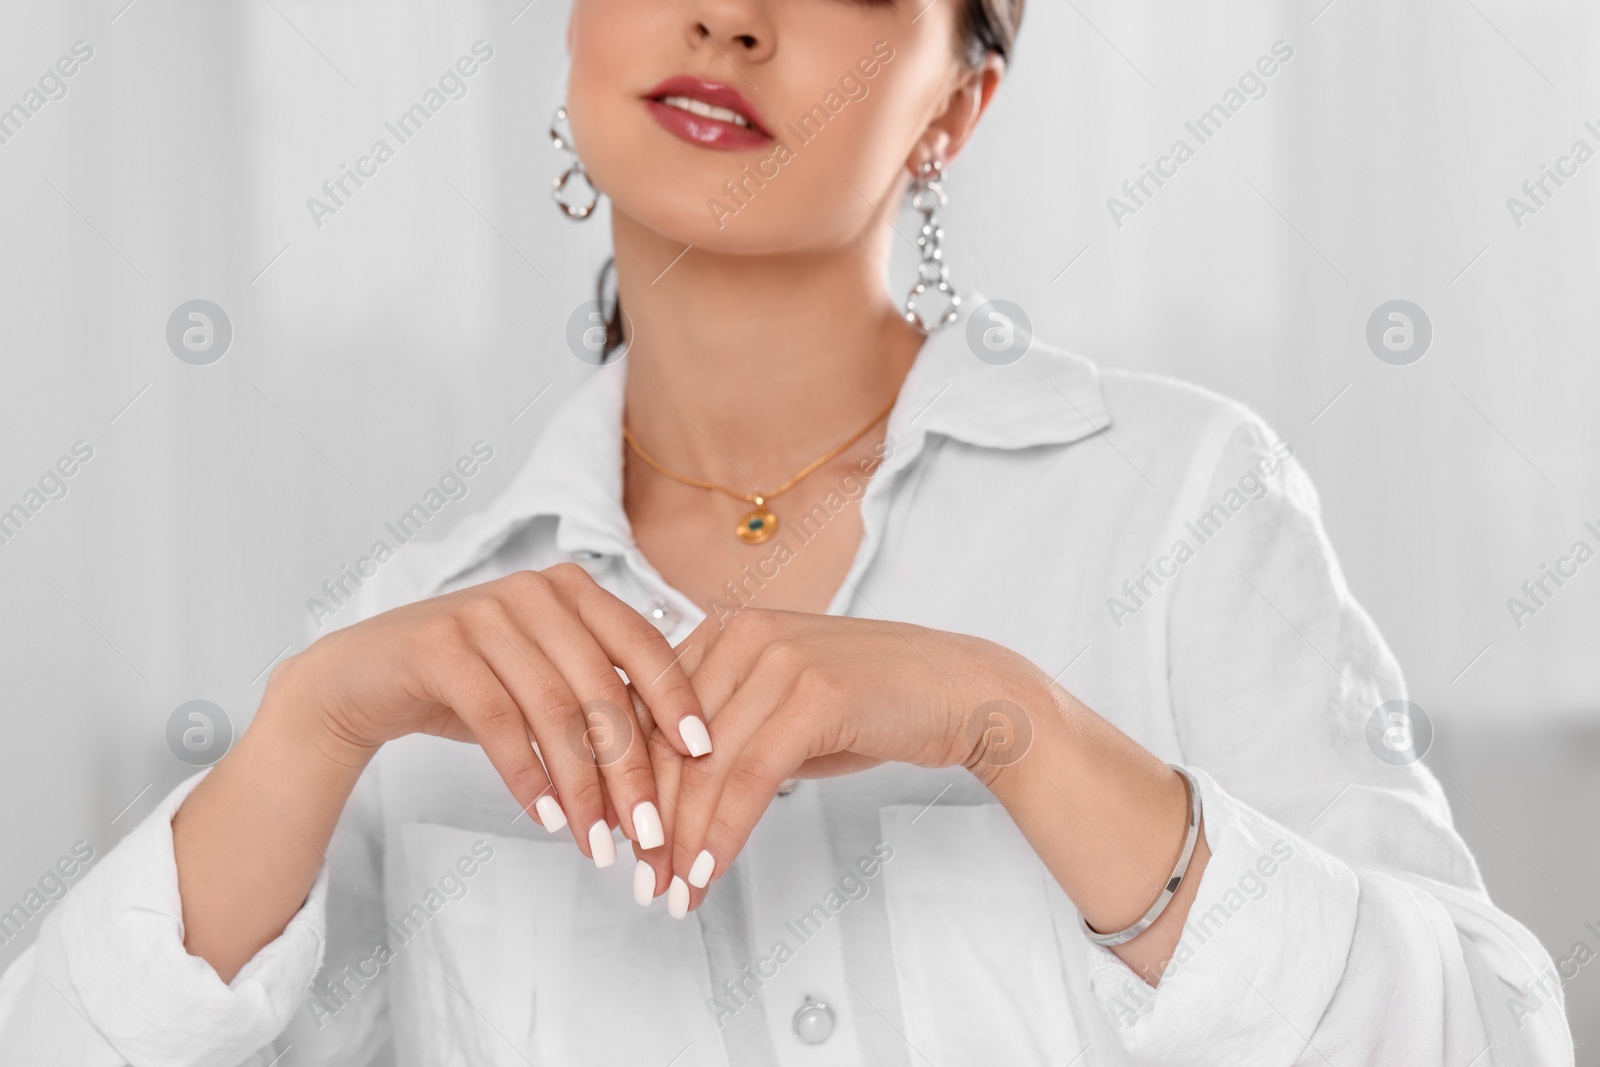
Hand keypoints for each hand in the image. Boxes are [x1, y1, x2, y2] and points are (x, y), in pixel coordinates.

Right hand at [276, 564, 708, 864]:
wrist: (366, 678)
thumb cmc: (474, 686)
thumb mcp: (545, 683)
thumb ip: (600, 702)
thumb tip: (673, 771)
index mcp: (574, 591)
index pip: (642, 644)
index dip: (675, 698)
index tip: (704, 754)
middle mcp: (536, 591)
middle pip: (601, 687)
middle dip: (629, 768)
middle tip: (648, 832)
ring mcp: (485, 613)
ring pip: (554, 709)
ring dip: (581, 785)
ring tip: (596, 844)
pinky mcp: (439, 645)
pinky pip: (498, 720)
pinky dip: (527, 775)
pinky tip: (546, 818)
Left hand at [634, 608, 1035, 914]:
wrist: (961, 693)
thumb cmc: (872, 706)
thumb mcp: (782, 709)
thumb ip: (725, 732)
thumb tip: (663, 798)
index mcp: (724, 629)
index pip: (651, 712)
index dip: (629, 783)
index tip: (622, 844)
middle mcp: (742, 632)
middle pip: (669, 742)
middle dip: (650, 822)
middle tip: (643, 883)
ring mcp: (779, 658)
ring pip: (704, 766)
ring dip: (682, 841)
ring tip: (673, 894)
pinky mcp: (814, 693)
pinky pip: (749, 777)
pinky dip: (723, 832)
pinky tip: (709, 872)